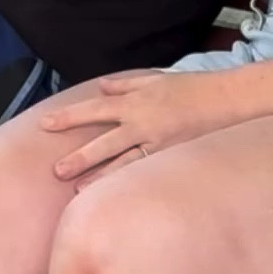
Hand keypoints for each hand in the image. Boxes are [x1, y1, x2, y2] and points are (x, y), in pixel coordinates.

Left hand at [42, 70, 240, 184]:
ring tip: (76, 191)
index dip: (69, 116)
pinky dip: (127, 182)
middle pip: (103, 141)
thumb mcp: (158, 79)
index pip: (95, 109)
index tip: (46, 123)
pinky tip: (113, 194)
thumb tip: (102, 88)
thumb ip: (127, 84)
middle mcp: (142, 121)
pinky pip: (144, 172)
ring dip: (98, 176)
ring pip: (121, 162)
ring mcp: (156, 142)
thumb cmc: (193, 88)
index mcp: (136, 100)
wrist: (226, 100)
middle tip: (55, 170)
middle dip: (78, 156)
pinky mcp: (170, 157)